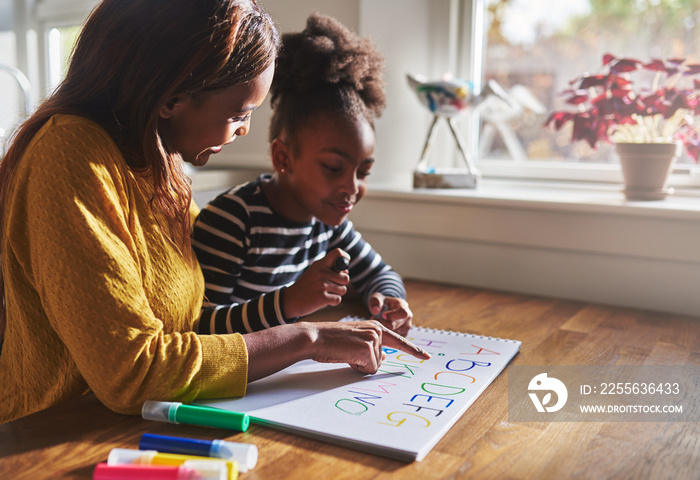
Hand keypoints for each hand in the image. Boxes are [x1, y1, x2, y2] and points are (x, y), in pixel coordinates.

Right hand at [244, 320, 430, 381]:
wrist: (315, 337)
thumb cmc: (329, 340)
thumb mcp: (354, 339)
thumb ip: (370, 345)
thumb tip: (381, 358)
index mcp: (375, 326)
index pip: (399, 340)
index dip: (414, 350)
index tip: (427, 357)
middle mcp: (378, 330)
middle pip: (381, 360)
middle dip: (365, 362)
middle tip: (347, 352)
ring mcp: (374, 339)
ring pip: (375, 366)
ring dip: (359, 365)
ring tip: (345, 352)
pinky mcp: (368, 349)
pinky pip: (369, 370)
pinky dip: (357, 368)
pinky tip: (346, 356)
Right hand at [284, 249, 349, 317]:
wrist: (291, 300)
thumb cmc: (306, 286)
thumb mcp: (315, 273)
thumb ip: (330, 271)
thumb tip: (346, 272)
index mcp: (319, 264)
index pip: (337, 253)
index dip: (345, 257)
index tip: (346, 262)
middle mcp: (321, 273)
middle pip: (346, 278)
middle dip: (341, 284)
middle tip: (331, 286)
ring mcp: (322, 285)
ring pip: (343, 290)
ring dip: (337, 294)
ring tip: (325, 293)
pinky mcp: (322, 297)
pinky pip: (338, 299)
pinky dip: (333, 302)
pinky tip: (324, 301)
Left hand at [369, 293, 412, 336]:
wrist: (386, 309)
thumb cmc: (382, 302)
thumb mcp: (377, 298)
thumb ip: (375, 302)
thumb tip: (375, 310)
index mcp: (403, 305)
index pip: (403, 313)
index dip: (393, 316)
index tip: (382, 316)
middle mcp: (408, 317)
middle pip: (397, 325)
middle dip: (383, 325)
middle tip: (373, 320)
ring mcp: (406, 327)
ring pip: (394, 334)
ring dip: (383, 331)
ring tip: (376, 324)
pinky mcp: (403, 335)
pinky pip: (394, 339)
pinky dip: (385, 336)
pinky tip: (380, 330)